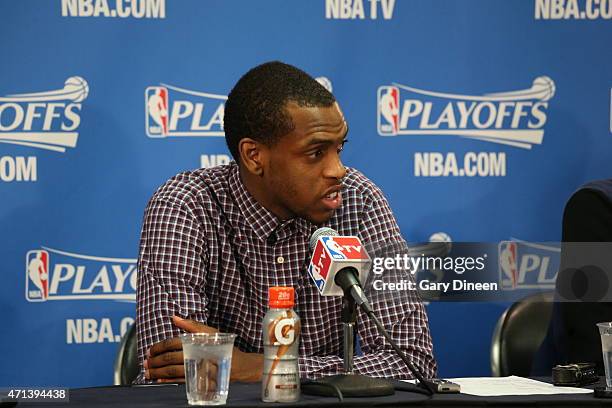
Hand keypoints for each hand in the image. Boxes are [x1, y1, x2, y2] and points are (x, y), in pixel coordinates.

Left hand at [145, 316, 262, 382]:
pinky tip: (160, 381)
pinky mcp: (198, 380)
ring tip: (148, 372)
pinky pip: (180, 382)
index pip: (172, 343)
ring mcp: (196, 369)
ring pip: (173, 371)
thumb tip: (175, 317)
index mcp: (196, 341)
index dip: (159, 347)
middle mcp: (195, 355)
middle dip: (155, 361)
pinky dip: (168, 381)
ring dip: (158, 372)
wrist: (238, 366)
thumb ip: (191, 325)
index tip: (150, 351)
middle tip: (146, 362)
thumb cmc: (223, 347)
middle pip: (170, 358)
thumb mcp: (210, 332)